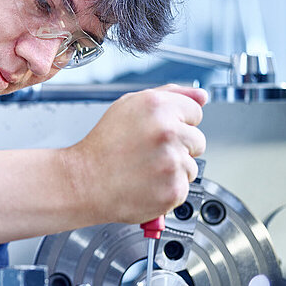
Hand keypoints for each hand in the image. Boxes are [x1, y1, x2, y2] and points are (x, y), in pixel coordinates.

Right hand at [63, 84, 206, 224]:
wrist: (84, 181)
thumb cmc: (103, 146)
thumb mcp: (129, 106)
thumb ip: (170, 95)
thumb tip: (201, 95)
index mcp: (158, 106)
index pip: (196, 112)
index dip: (177, 123)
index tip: (157, 133)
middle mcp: (167, 132)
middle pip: (198, 141)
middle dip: (179, 147)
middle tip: (148, 153)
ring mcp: (172, 162)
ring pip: (191, 166)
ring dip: (173, 170)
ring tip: (144, 169)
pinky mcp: (173, 189)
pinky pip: (184, 188)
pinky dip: (167, 189)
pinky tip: (146, 183)